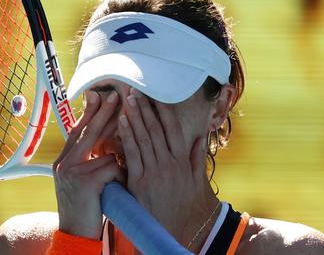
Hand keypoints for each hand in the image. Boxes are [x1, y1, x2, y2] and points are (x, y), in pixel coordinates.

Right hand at [53, 90, 123, 238]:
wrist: (74, 234)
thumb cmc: (84, 207)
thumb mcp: (81, 180)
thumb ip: (88, 160)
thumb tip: (106, 140)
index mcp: (64, 161)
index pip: (78, 130)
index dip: (89, 112)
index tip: (98, 95)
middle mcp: (64, 163)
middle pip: (88, 131)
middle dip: (104, 112)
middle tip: (116, 95)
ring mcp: (72, 171)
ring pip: (105, 151)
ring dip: (120, 160)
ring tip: (125, 168)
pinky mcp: (85, 181)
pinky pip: (112, 167)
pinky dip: (121, 175)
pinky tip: (120, 188)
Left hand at [117, 88, 208, 243]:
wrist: (171, 231)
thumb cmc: (183, 207)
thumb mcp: (196, 182)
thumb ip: (197, 159)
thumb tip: (201, 137)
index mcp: (183, 161)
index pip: (173, 130)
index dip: (164, 111)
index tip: (156, 96)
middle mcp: (169, 163)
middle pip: (156, 130)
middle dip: (146, 109)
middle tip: (136, 91)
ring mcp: (154, 171)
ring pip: (144, 138)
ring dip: (135, 117)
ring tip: (128, 100)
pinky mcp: (140, 181)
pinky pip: (133, 154)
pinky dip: (127, 136)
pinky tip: (122, 122)